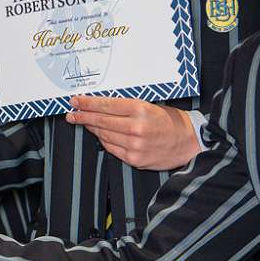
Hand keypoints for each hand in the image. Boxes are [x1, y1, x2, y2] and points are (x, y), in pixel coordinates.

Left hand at [65, 96, 199, 171]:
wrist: (188, 142)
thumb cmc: (170, 121)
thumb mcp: (150, 106)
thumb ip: (127, 107)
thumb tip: (101, 105)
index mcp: (140, 110)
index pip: (106, 105)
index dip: (87, 103)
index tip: (75, 101)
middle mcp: (136, 127)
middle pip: (101, 121)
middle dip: (83, 116)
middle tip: (71, 114)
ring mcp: (134, 145)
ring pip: (103, 135)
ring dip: (91, 128)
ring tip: (83, 123)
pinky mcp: (134, 159)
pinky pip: (111, 148)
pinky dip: (103, 140)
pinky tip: (98, 134)